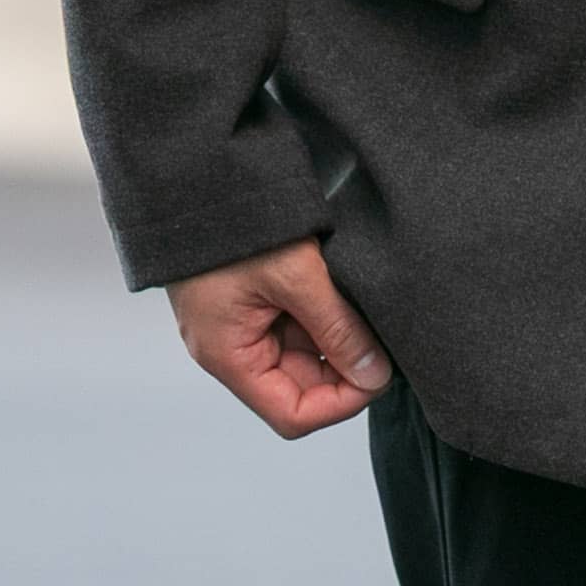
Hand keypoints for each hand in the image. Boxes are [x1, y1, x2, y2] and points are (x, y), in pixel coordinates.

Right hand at [166, 234, 393, 436]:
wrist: (202, 171)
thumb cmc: (237, 223)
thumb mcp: (296, 275)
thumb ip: (337, 327)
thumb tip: (375, 374)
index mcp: (229, 355)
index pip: (292, 414)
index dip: (341, 403)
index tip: (378, 374)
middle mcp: (232, 347)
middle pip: (301, 386)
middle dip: (345, 368)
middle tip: (383, 337)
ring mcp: (241, 322)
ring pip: (303, 353)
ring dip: (337, 337)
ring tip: (365, 307)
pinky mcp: (251, 297)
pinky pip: (295, 323)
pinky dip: (325, 314)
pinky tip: (346, 290)